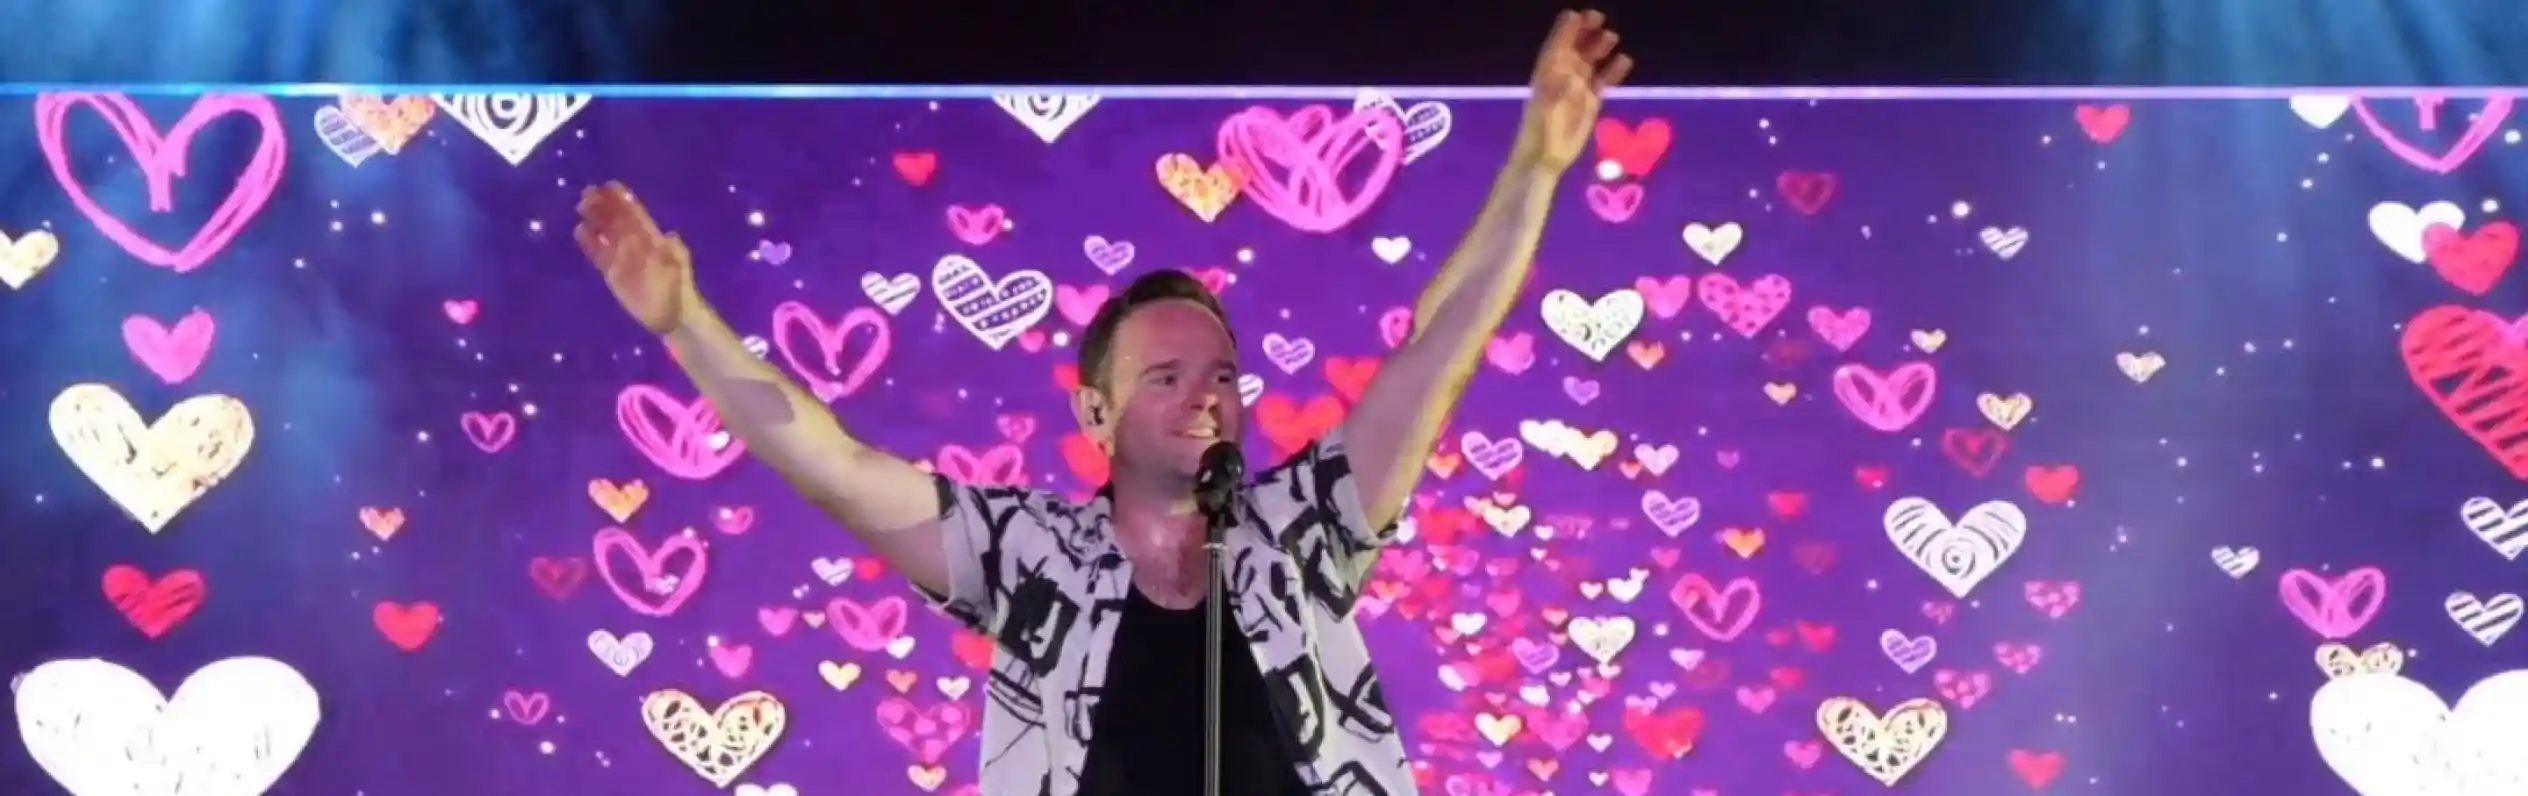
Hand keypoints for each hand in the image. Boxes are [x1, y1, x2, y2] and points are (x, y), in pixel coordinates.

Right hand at [575, 181, 698, 335]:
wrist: (672, 315)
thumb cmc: (679, 287)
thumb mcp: (680, 268)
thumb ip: (675, 252)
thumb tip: (670, 236)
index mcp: (652, 238)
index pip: (635, 214)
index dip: (623, 200)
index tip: (609, 186)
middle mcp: (635, 243)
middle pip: (616, 220)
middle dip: (603, 205)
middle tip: (588, 193)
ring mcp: (622, 257)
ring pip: (605, 233)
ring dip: (595, 219)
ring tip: (581, 206)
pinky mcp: (612, 272)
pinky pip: (598, 254)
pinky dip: (590, 242)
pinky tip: (580, 231)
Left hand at [1517, 10, 1632, 171]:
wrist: (1546, 157)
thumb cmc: (1540, 133)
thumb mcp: (1546, 111)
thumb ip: (1560, 93)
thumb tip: (1574, 77)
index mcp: (1547, 75)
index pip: (1556, 46)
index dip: (1565, 31)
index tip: (1575, 14)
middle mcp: (1562, 77)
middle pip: (1575, 48)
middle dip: (1584, 31)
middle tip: (1598, 17)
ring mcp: (1577, 89)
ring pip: (1590, 62)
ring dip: (1599, 47)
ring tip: (1612, 35)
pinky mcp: (1590, 102)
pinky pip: (1603, 81)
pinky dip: (1613, 70)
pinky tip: (1625, 60)